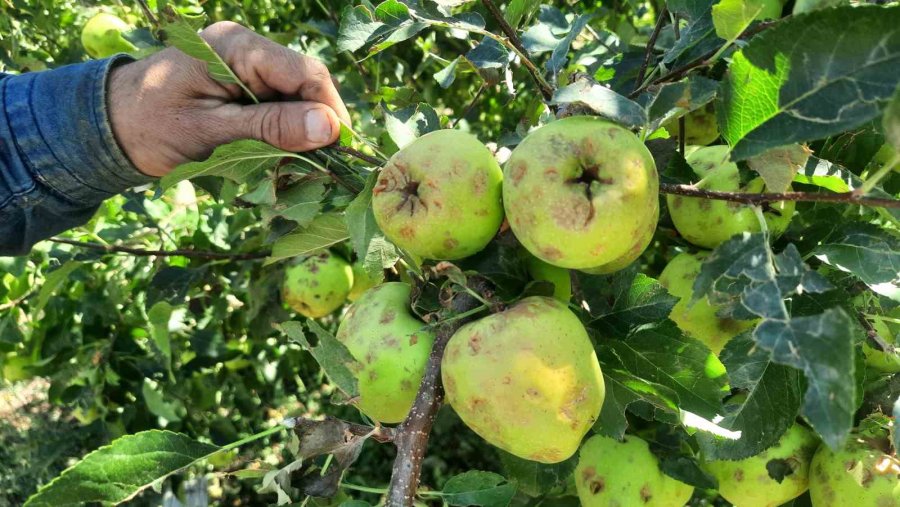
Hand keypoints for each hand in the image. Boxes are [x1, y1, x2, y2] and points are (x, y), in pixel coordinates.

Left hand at [108, 21, 350, 177]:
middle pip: (306, 83)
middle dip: (318, 123)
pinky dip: (286, 132)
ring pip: (297, 97)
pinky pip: (280, 104)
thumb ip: (270, 127)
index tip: (341, 151)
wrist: (110, 128)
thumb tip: (328, 128)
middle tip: (325, 166)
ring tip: (303, 165)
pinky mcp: (244, 83)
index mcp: (235, 47)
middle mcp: (246, 48)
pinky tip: (283, 155)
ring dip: (303, 132)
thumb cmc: (151, 128)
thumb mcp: (212, 133)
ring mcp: (246, 64)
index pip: (305, 73)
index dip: (329, 111)